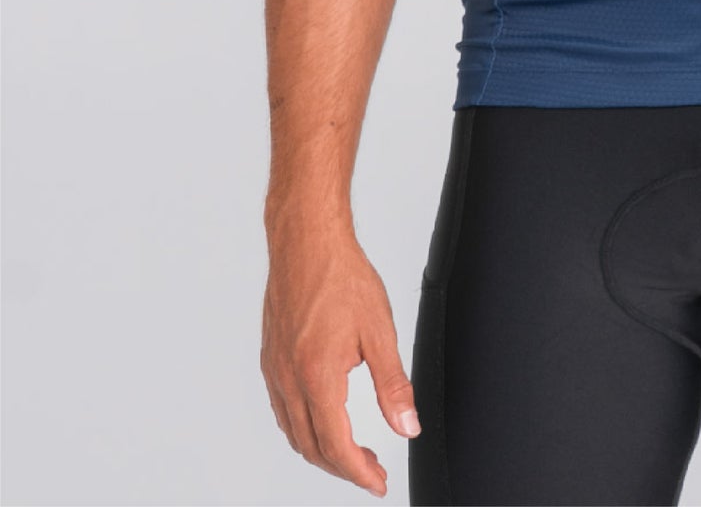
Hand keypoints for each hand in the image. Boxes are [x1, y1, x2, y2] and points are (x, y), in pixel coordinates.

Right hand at [260, 227, 420, 498]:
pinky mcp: (270, 359)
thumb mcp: (379, 331)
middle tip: (373, 469)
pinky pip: (283, 410)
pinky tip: (324, 419)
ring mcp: (275, 370)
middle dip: (343, 467)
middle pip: (312, 448)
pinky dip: (304, 428)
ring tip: (353, 450)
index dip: (360, 472)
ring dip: (322, 451)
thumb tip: (407, 426)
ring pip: (294, 432)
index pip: (337, 446)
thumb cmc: (341, 276)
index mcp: (317, 376)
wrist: (306, 241)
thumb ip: (393, 385)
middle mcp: (289, 379)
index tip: (379, 482)